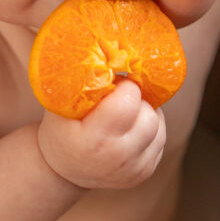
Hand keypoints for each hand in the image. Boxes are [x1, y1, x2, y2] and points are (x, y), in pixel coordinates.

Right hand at [37, 80, 166, 189]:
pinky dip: (149, 127)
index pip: (128, 101)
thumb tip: (101, 48)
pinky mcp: (145, 172)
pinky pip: (160, 138)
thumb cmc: (60, 130)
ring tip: (123, 112)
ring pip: (158, 124)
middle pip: (148, 114)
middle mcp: (118, 158)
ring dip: (145, 112)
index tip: (112, 87)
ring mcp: (134, 169)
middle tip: (118, 99)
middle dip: (136, 100)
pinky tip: (129, 127)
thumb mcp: (59, 105)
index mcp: (94, 141)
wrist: (61, 170)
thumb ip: (79, 80)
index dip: (123, 87)